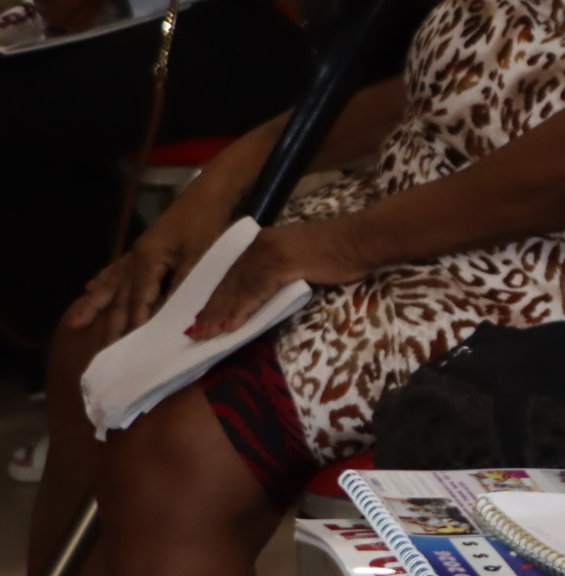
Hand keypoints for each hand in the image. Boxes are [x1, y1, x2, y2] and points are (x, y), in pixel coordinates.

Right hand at [64, 200, 237, 345]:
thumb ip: (184, 283)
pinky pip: (116, 268)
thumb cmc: (206, 222)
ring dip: (94, 305)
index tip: (124, 349)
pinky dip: (103, 280)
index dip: (132, 325)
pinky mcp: (142, 247)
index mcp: (148, 261)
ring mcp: (136, 253)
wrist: (206, 193)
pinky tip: (89, 287)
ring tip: (74, 324)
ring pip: (111, 285)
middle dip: (108, 325)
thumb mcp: (201, 254)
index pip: (138, 301)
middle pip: (119, 298)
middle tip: (98, 351)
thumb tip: (173, 313)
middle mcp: (135, 259)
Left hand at [186, 217, 375, 339]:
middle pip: (228, 282)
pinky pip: (254, 293)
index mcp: (262, 242)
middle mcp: (259, 246)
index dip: (215, 297)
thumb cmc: (339, 252)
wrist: (360, 240)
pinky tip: (230, 328)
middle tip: (193, 333)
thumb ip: (278, 271)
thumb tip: (262, 293)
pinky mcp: (281, 265)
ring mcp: (269, 254)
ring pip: (237, 289)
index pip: (231, 273)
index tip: (200, 316)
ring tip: (206, 335)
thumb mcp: (300, 259)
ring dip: (219, 315)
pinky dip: (240, 312)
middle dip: (210, 309)